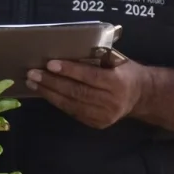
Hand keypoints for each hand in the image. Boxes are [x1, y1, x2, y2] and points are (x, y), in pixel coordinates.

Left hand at [24, 57, 150, 128]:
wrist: (141, 96)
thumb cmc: (125, 72)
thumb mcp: (117, 60)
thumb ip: (97, 57)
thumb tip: (67, 49)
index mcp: (117, 83)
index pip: (89, 76)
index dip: (69, 70)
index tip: (50, 64)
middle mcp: (111, 101)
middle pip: (77, 91)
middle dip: (52, 82)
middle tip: (32, 73)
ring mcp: (104, 116)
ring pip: (72, 104)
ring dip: (49, 93)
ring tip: (33, 82)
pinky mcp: (97, 123)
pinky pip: (73, 112)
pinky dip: (57, 102)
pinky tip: (45, 92)